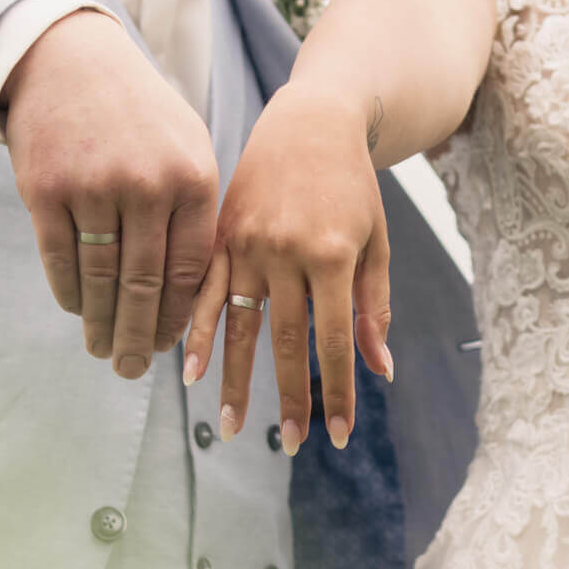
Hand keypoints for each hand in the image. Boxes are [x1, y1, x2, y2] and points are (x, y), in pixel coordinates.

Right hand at [2, 12, 218, 374]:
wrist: (72, 61)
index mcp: (193, 178)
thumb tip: (194, 299)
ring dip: (101, 325)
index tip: (170, 347)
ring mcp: (94, 186)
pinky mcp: (45, 188)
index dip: (179, 317)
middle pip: (144, 285)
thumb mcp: (187, 150)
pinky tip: (77, 312)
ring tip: (103, 351)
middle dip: (140, 338)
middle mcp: (146, 184)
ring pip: (100, 279)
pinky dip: (68, 294)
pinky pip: (59, 260)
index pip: (190, 270)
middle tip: (133, 370)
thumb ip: (196, 215)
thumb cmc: (139, 118)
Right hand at [185, 88, 393, 449]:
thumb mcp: (376, 241)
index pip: (333, 340)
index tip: (338, 434)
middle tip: (293, 446)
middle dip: (292, 399)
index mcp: (332, 254)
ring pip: (239, 325)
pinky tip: (189, 372)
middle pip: (285, 342)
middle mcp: (286, 251)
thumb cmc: (353, 187)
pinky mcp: (220, 236)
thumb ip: (374, 306)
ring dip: (236, 381)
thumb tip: (378, 371)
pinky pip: (205, 293)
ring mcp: (247, 243)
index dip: (336, 390)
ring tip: (233, 428)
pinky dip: (198, 334)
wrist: (309, 123)